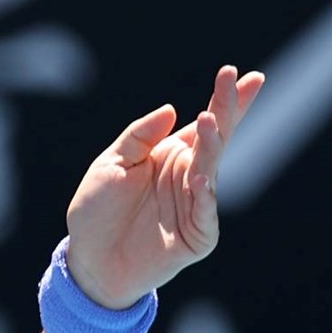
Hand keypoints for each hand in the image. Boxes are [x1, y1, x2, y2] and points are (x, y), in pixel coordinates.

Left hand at [62, 65, 264, 308]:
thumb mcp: (111, 163)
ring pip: (211, 170)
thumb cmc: (98, 210)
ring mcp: (196, 205)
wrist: (90, 259)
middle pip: (216, 139)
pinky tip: (198, 176)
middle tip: (241, 81)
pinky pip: (204, 213)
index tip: (238, 73)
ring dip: (212, 145)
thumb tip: (173, 109)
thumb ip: (139, 137)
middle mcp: (190, 176)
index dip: (224, 99)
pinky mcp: (197, 236)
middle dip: (228, 110)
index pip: (205, 123)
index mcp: (172, 155)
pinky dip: (204, 195)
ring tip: (208, 120)